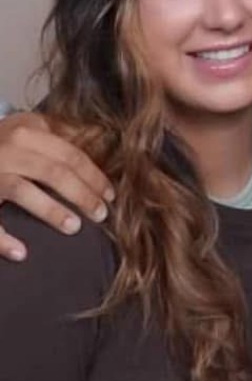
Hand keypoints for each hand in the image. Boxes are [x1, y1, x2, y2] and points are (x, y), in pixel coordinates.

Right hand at [0, 112, 112, 260]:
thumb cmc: (1, 142)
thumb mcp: (28, 128)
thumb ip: (60, 133)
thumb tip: (104, 138)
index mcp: (25, 131)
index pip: (71, 155)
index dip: (94, 176)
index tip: (110, 195)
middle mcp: (6, 149)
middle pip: (54, 173)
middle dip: (82, 195)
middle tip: (101, 215)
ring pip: (24, 192)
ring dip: (52, 212)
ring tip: (74, 228)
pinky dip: (2, 239)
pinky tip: (21, 253)